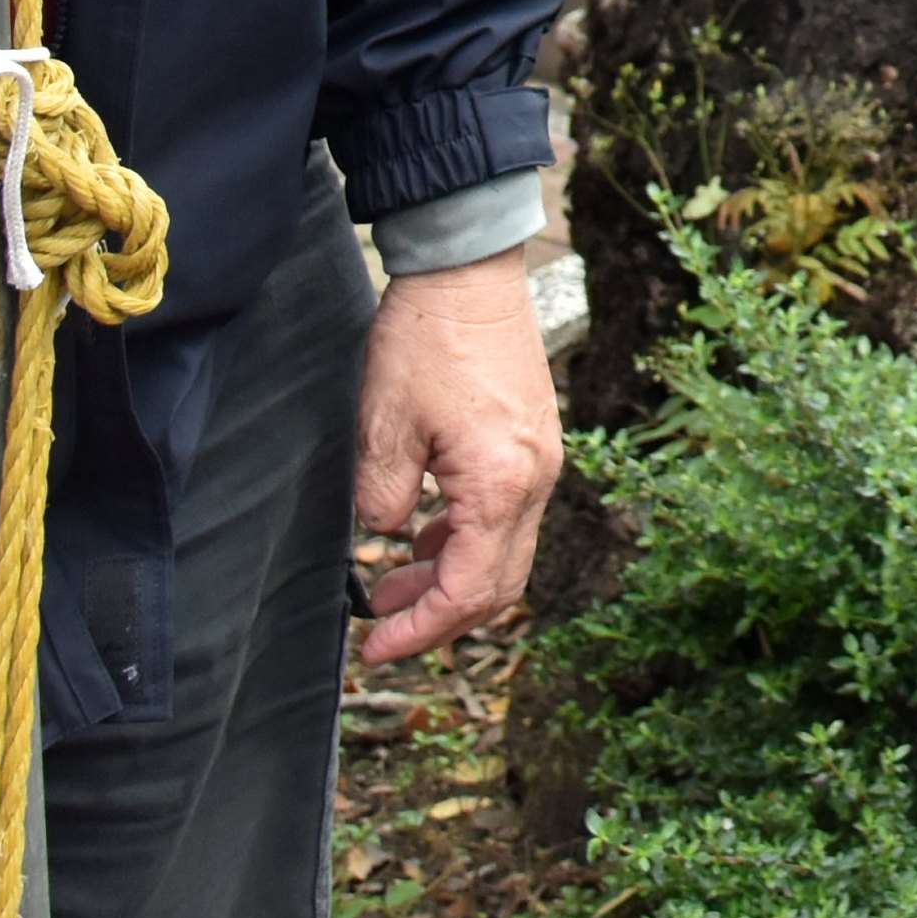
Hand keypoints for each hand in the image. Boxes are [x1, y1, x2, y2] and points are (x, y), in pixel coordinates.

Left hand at [348, 253, 559, 664]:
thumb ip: (383, 496)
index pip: (469, 589)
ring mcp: (541, 459)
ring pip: (506, 551)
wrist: (470, 268)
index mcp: (501, 484)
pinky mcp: (533, 440)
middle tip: (382, 631)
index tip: (375, 649)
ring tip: (392, 585)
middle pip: (499, 584)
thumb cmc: (428, 338)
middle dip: (440, 617)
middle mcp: (535, 479)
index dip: (421, 630)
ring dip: (452, 578)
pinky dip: (468, 540)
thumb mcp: (383, 425)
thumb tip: (386, 530)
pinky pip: (509, 513)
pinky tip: (426, 533)